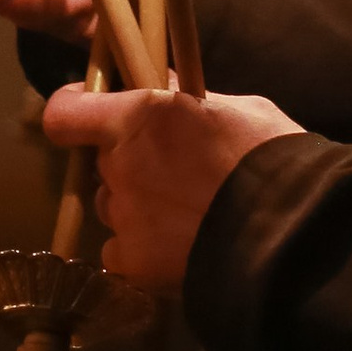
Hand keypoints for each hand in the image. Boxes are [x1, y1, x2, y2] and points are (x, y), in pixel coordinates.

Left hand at [40, 81, 301, 289]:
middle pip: (104, 163)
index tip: (90, 110)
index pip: (65, 114)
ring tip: (185, 214)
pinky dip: (141, 249)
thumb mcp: (238, 110)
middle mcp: (119, 166)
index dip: (73, 110)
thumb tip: (166, 87)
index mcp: (138, 118)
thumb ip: (190, 101)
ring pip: (114, 206)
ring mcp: (123, 217)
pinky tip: (180, 246)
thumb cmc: (270, 159)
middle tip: (174, 171)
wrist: (287, 235)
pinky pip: (121, 251)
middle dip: (129, 163)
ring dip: (136, 205)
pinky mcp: (132, 263)